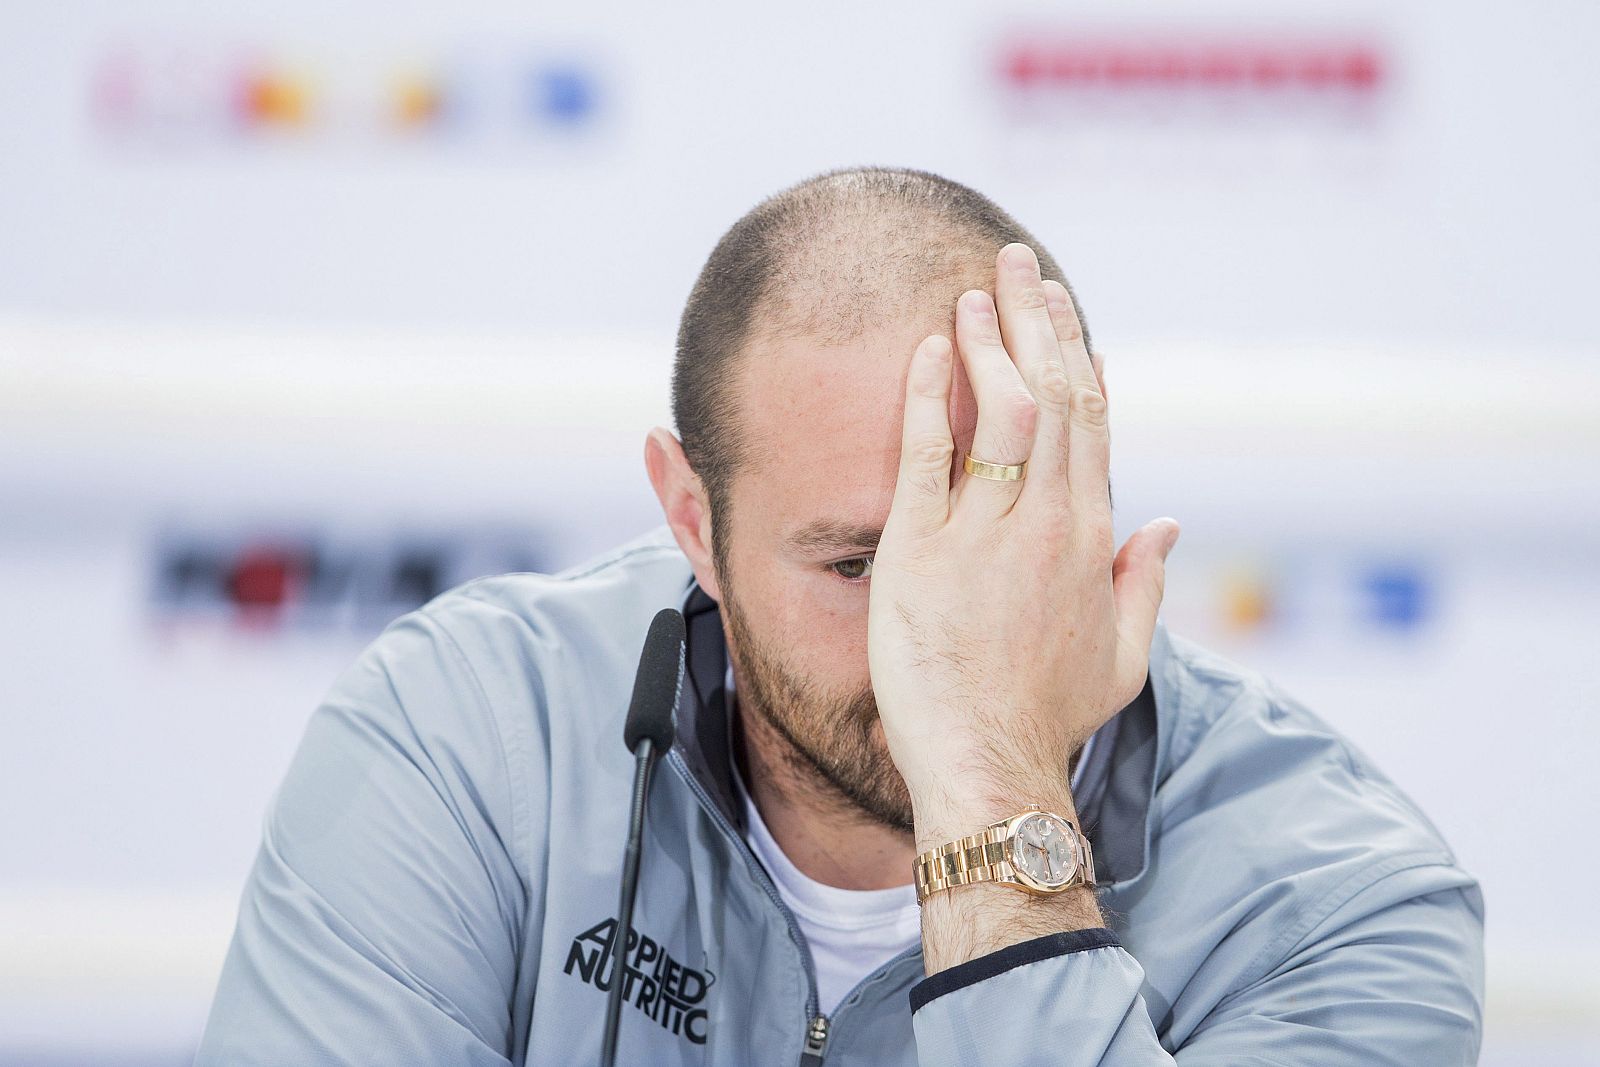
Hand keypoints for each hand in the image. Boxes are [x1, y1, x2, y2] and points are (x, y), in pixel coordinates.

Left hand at [867, 243, 1179, 849]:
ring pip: (1002, 409)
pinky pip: (928, 455)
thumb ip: (1144, 583)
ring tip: (973, 288)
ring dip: (989, 339)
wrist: (990, 766)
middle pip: (1054, 394)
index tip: (1064, 310)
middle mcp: (1048, 523)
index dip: (1078, 357)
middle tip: (1016, 262)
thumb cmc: (1049, 717)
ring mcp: (985, 534)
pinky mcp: (920, 551)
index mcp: (1090, 539)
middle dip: (1036, 320)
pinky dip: (931, 395)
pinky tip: (927, 347)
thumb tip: (1166, 523)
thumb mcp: (1122, 657)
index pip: (1093, 424)